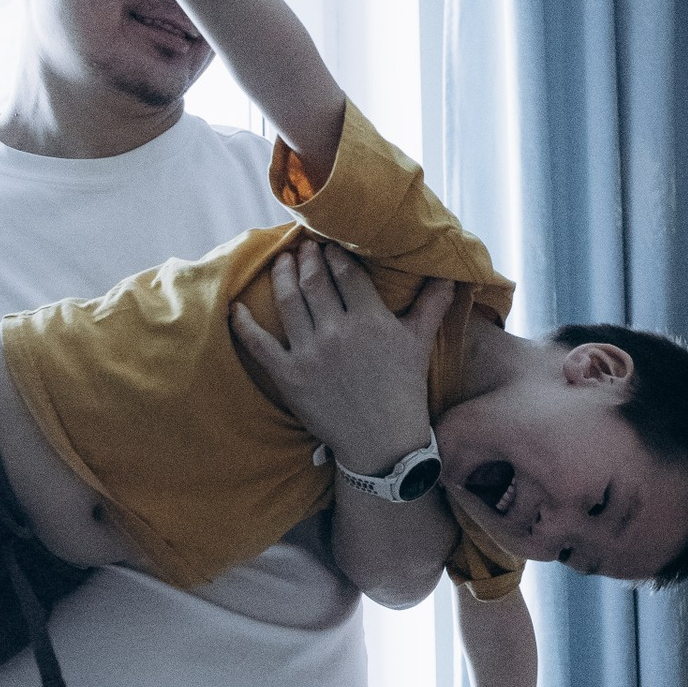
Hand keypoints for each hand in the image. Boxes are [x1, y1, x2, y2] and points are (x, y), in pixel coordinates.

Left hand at [230, 247, 447, 472]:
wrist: (384, 442)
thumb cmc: (405, 390)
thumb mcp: (420, 343)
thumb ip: (432, 305)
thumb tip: (451, 275)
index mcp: (371, 320)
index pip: (346, 273)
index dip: (335, 254)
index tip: (329, 244)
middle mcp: (338, 332)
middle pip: (315, 281)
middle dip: (307, 258)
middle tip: (303, 246)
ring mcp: (310, 354)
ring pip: (288, 301)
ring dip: (282, 275)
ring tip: (283, 262)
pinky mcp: (289, 376)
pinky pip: (259, 344)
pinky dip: (245, 323)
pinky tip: (237, 306)